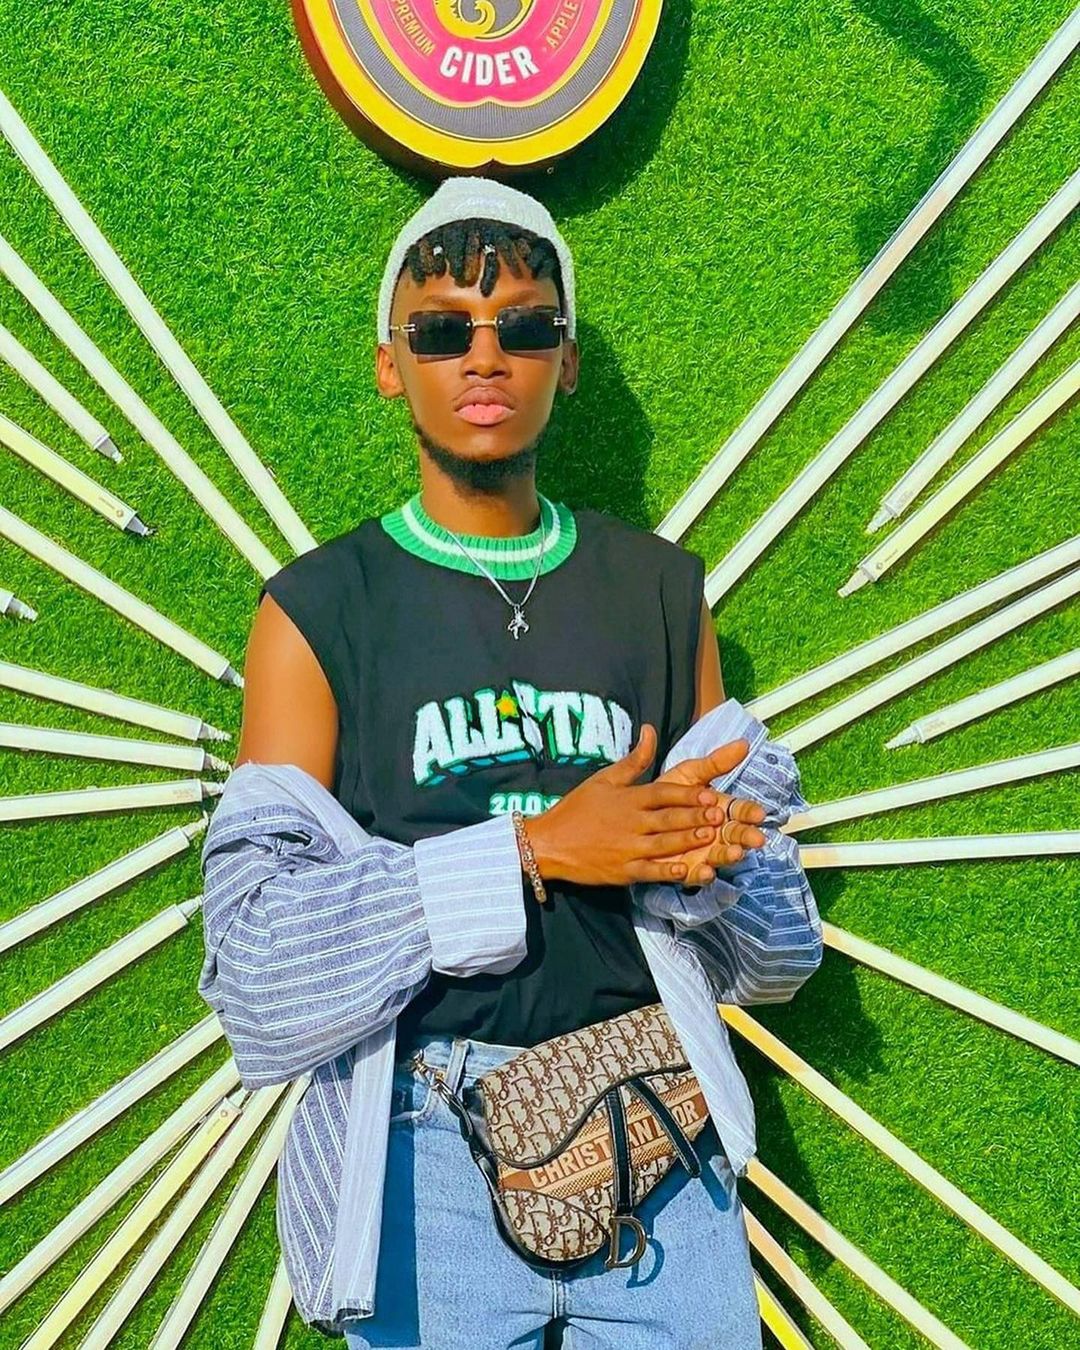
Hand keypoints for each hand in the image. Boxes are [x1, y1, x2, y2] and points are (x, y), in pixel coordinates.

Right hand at [524, 723, 733, 889]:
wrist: (548, 843)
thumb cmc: (577, 808)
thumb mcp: (604, 779)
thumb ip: (633, 760)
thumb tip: (651, 730)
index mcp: (627, 799)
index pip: (662, 793)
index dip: (687, 794)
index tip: (710, 793)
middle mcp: (630, 823)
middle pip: (668, 818)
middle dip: (695, 817)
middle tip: (720, 815)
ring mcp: (627, 848)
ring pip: (664, 844)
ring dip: (687, 841)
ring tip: (711, 837)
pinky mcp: (623, 871)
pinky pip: (649, 871)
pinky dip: (667, 872)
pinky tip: (686, 871)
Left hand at [655, 738, 767, 886]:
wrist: (634, 815)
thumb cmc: (668, 793)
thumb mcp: (689, 774)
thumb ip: (714, 763)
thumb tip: (743, 743)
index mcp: (720, 809)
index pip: (741, 811)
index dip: (750, 812)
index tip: (759, 813)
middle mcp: (716, 833)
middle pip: (736, 836)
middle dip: (746, 837)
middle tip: (757, 838)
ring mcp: (702, 852)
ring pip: (719, 855)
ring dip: (728, 855)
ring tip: (735, 853)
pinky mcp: (685, 869)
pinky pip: (694, 875)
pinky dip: (701, 874)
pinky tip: (705, 872)